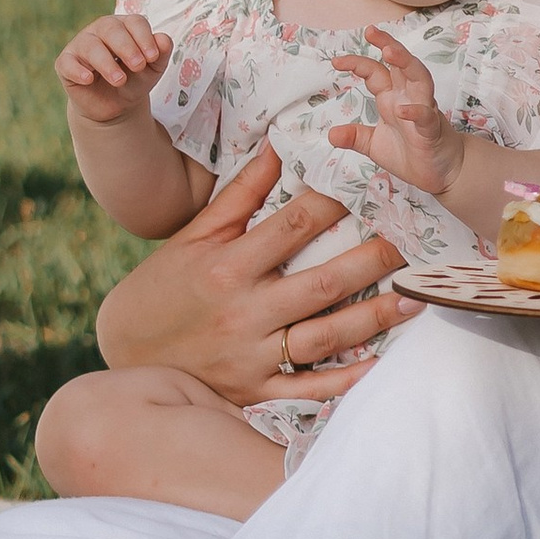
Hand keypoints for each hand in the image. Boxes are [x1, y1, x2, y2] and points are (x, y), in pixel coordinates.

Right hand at [56, 13, 171, 119]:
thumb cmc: (134, 81)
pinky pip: (67, 62)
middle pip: (111, 28)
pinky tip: (89, 79)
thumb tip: (164, 40)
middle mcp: (101, 30)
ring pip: (90, 45)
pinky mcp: (65, 63)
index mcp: (124, 26)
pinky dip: (77, 70)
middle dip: (127, 47)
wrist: (115, 107)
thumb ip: (160, 54)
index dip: (144, 37)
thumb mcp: (151, 70)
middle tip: (138, 66)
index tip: (153, 57)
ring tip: (120, 80)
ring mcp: (81, 45)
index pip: (134, 22)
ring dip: (106, 62)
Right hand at [94, 142, 419, 407]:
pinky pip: (309, 389)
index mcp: (227, 266)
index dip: (335, 202)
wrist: (124, 356)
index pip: (291, 226)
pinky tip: (381, 363)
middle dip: (372, 259)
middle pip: (321, 282)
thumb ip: (239, 195)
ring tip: (415, 297)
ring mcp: (252, 357)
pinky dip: (345, 380)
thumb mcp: (192, 236)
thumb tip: (278, 146)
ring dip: (374, 318)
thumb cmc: (162, 288)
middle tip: (414, 241)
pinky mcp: (256, 392)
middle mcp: (243, 311)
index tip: (372, 183)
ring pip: (326, 337)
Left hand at [327, 28, 463, 200]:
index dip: (357, 63)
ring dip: (405, 63)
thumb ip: (355, 137)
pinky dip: (416, 111)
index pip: (375, 72)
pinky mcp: (432, 130)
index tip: (336, 62)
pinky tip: (402, 111)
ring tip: (389, 52)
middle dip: (388, 45)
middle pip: (400, 64)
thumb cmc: (410, 153)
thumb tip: (331, 135)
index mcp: (392, 98)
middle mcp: (408, 97)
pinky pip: (426, 116)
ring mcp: (422, 111)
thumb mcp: (374, 145)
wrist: (440, 173)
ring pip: (419, 78)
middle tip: (371, 31)